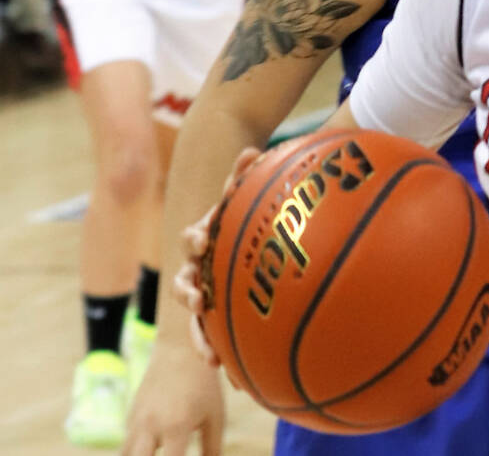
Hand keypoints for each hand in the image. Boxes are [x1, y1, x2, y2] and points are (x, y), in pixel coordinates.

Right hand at [122, 339, 225, 455]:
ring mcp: (135, 423)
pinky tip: (146, 453)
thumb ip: (213, 448)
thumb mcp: (215, 416)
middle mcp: (149, 427)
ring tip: (157, 453)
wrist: (178, 350)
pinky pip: (125, 447)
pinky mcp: (129, 418)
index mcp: (175, 427)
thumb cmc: (203, 384)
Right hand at [173, 147, 261, 365]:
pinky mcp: (225, 314)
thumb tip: (251, 149)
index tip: (203, 239)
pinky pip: (221, 337)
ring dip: (201, 337)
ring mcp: (213, 291)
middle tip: (198, 299)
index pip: (195, 237)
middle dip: (190, 294)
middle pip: (188, 282)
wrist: (261, 226)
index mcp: (211, 236)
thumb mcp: (251, 190)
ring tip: (210, 357)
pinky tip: (236, 378)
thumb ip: (247, 173)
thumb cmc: (254, 208)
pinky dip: (225, 355)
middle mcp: (205, 265)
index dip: (196, 238)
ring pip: (199, 318)